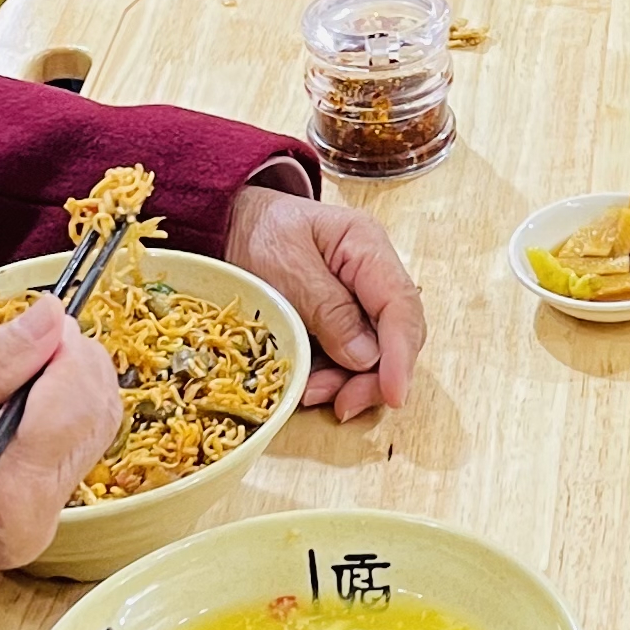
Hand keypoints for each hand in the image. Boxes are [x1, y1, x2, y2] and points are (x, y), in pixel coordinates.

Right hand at [0, 299, 123, 579]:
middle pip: (95, 415)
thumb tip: (51, 317)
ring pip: (87, 430)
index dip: (71, 348)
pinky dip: (44, 412)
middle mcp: (39, 511)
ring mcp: (43, 520)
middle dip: (69, 360)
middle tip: (22, 333)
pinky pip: (63, 451)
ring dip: (57, 382)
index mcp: (10, 484)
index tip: (46, 318)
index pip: (76, 400)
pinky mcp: (39, 518)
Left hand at [226, 182, 426, 420]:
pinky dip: (334, 378)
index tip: (393, 393)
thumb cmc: (257, 233)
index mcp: (367, 248)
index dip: (401, 354)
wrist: (228, 224)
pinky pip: (349, 358)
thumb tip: (367, 357)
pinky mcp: (339, 322)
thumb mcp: (286, 266)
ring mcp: (358, 300)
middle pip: (397, 335)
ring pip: (376, 354)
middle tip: (343, 404)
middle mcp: (372, 276)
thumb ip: (329, 309)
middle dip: (376, 377)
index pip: (401, 305)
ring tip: (313, 394)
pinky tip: (310, 386)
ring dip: (351, 383)